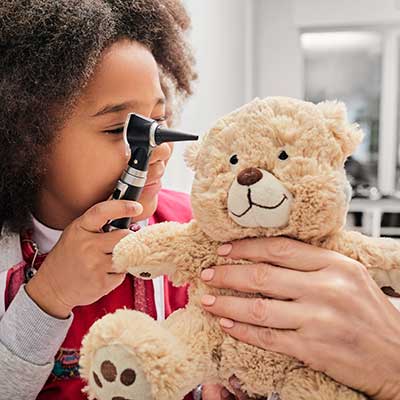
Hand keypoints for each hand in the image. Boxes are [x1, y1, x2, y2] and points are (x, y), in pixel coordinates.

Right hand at [26, 200, 142, 317]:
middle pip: (124, 236)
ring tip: (110, 260)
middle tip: (122, 243)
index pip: (103, 212)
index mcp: (80, 228)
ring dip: (124, 258)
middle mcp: (87, 245)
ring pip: (127, 255)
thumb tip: (125, 211)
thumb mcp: (76, 233)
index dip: (122, 207)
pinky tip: (105, 273)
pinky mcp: (102, 283)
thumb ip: (97, 223)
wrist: (51, 288)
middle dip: (128, 238)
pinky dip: (118, 274)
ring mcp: (95, 265)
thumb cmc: (68, 257)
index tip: (136, 207)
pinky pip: (123, 274)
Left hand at [200, 237, 399, 399]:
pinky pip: (268, 337)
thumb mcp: (349, 276)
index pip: (280, 249)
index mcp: (336, 265)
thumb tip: (270, 253)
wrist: (399, 358)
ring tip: (208, 299)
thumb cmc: (372, 314)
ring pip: (259, 307)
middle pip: (263, 275)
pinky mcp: (313, 349)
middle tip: (208, 273)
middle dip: (228, 273)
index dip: (246, 247)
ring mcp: (319, 319)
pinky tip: (227, 323)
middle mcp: (326, 288)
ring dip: (227, 303)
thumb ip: (314, 263)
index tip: (225, 249)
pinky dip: (242, 330)